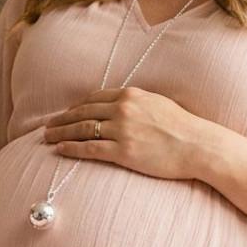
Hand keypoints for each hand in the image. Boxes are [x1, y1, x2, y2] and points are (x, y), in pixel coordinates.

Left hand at [43, 87, 229, 180]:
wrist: (198, 145)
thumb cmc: (184, 127)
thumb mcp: (159, 104)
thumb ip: (138, 104)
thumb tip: (125, 106)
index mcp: (131, 95)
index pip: (95, 97)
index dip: (77, 105)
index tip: (67, 112)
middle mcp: (123, 109)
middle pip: (83, 112)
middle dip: (63, 119)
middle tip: (48, 125)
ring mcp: (122, 130)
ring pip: (82, 129)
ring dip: (61, 133)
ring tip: (47, 137)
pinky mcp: (123, 151)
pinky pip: (89, 148)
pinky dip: (71, 148)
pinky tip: (59, 149)